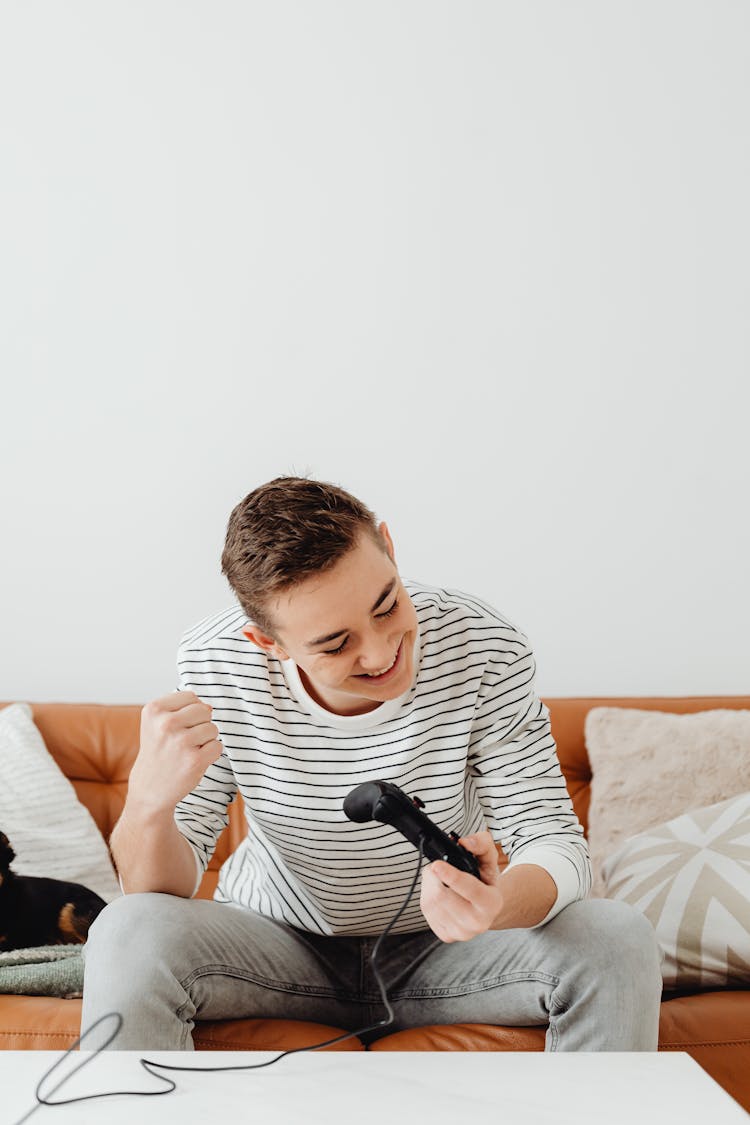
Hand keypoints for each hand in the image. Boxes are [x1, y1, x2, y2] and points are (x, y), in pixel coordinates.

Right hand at [126, 691, 223, 814]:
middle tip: (182, 741)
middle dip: (199, 724)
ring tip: (186, 751)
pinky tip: (193, 761)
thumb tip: (210, 707)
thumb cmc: (158, 752)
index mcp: (154, 709)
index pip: (191, 696)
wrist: (149, 789)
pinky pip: (218, 746)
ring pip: (212, 728)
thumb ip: (182, 708)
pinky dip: (210, 754)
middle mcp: (166, 723)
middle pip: (204, 710)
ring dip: (205, 740)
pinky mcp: (194, 760)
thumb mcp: (157, 722)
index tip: (175, 727)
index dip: (189, 712)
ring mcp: (181, 742)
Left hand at [420, 830, 503, 941]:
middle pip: (442, 896)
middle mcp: (478, 922)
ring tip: (439, 879)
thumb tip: (464, 843)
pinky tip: (438, 892)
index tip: (437, 865)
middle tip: (438, 866)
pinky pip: (426, 912)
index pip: (470, 889)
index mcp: (492, 903)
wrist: (484, 907)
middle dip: (433, 876)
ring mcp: (461, 932)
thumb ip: (481, 843)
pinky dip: (427, 897)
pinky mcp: (446, 935)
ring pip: (430, 903)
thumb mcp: (489, 857)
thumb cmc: (485, 880)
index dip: (452, 877)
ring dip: (429, 884)